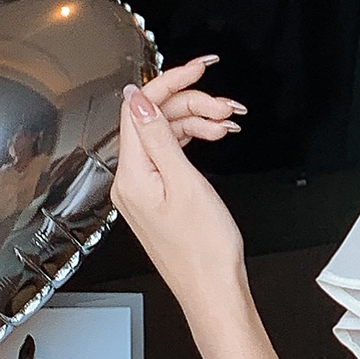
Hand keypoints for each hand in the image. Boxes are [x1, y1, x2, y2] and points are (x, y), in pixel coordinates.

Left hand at [111, 58, 248, 296]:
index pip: (139, 109)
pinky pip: (171, 155)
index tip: (197, 69)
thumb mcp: (184, 182)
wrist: (214, 290)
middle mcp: (131, 181)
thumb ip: (159, 136)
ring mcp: (144, 189)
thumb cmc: (204, 250)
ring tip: (228, 124)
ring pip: (166, 135)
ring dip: (198, 122)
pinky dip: (194, 141)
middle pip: (155, 119)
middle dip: (192, 104)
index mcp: (132, 175)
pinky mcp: (159, 196)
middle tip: (226, 106)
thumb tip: (138, 99)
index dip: (169, 82)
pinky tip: (215, 137)